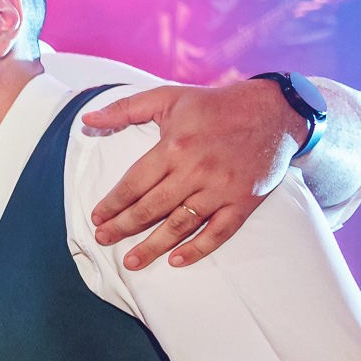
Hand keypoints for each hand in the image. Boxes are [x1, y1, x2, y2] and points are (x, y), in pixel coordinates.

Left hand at [83, 79, 297, 268]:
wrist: (274, 111)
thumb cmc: (214, 105)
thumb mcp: (167, 97)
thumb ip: (125, 108)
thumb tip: (87, 118)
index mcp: (173, 147)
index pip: (134, 183)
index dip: (113, 203)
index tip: (96, 219)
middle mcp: (196, 171)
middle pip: (152, 207)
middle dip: (124, 227)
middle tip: (103, 240)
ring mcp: (221, 188)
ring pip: (181, 224)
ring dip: (154, 245)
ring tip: (132, 262)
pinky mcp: (244, 201)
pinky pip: (219, 231)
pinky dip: (199, 248)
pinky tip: (177, 260)